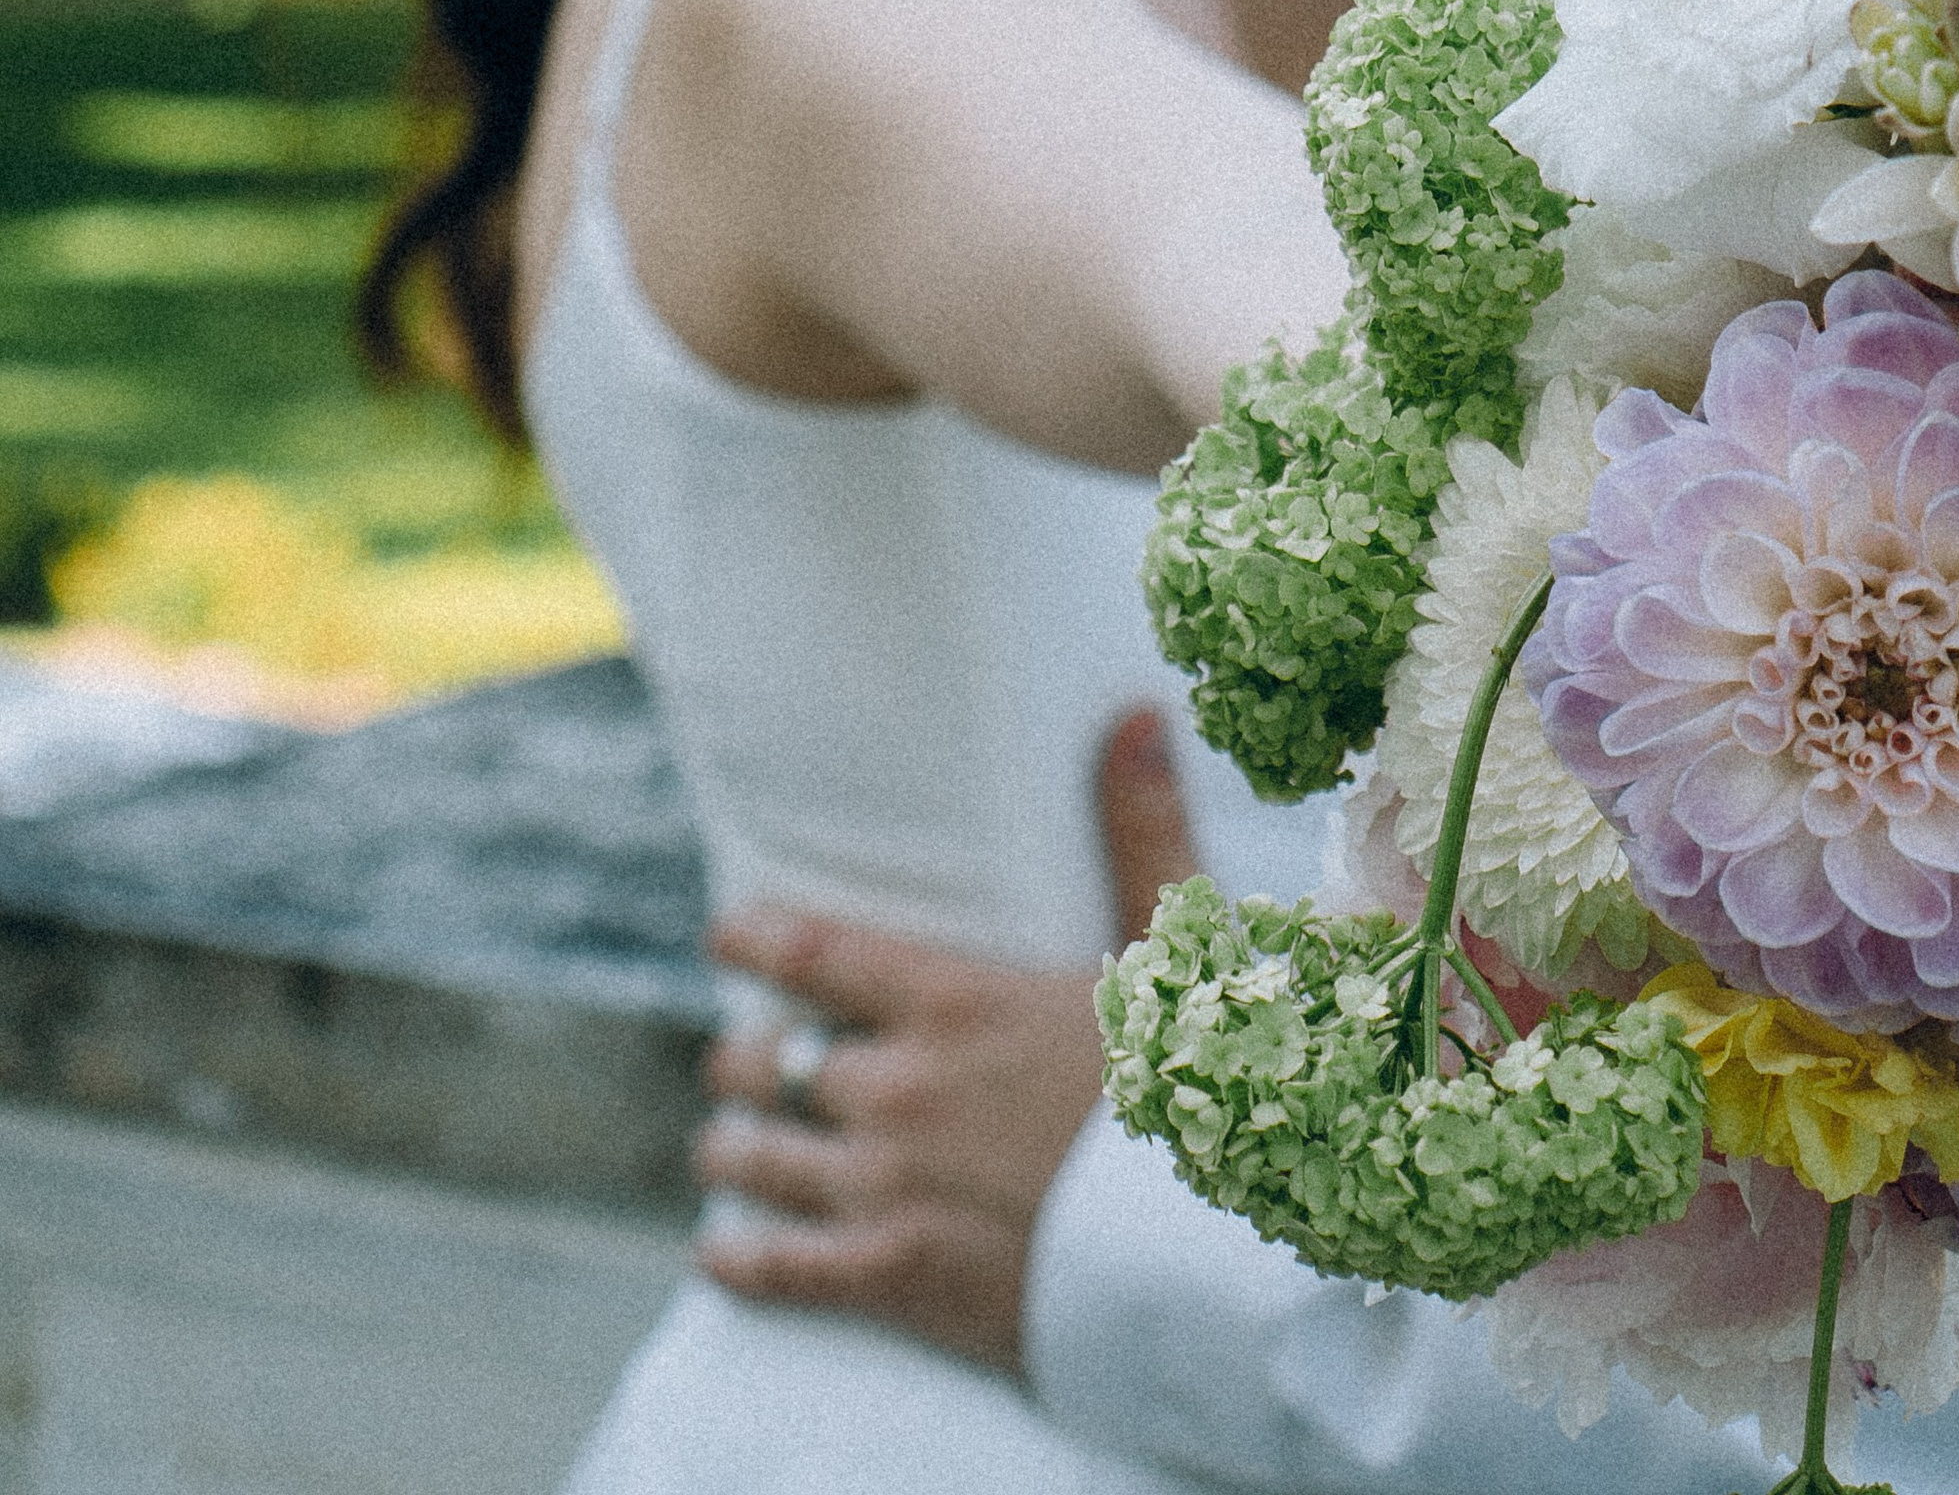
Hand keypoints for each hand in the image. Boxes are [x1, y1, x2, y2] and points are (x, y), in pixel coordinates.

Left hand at [691, 705, 1200, 1365]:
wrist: (1200, 1244)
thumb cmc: (1196, 1083)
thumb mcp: (1171, 949)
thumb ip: (1143, 830)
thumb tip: (1136, 716)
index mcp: (955, 1002)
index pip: (815, 953)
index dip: (754, 939)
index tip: (725, 934)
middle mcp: (899, 1089)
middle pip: (768, 1062)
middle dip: (745, 1058)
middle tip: (741, 1057)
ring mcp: (886, 1188)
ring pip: (757, 1158)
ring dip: (732, 1146)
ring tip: (724, 1143)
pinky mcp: (893, 1279)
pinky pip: (781, 1269)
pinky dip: (740, 1257)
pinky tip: (721, 1248)